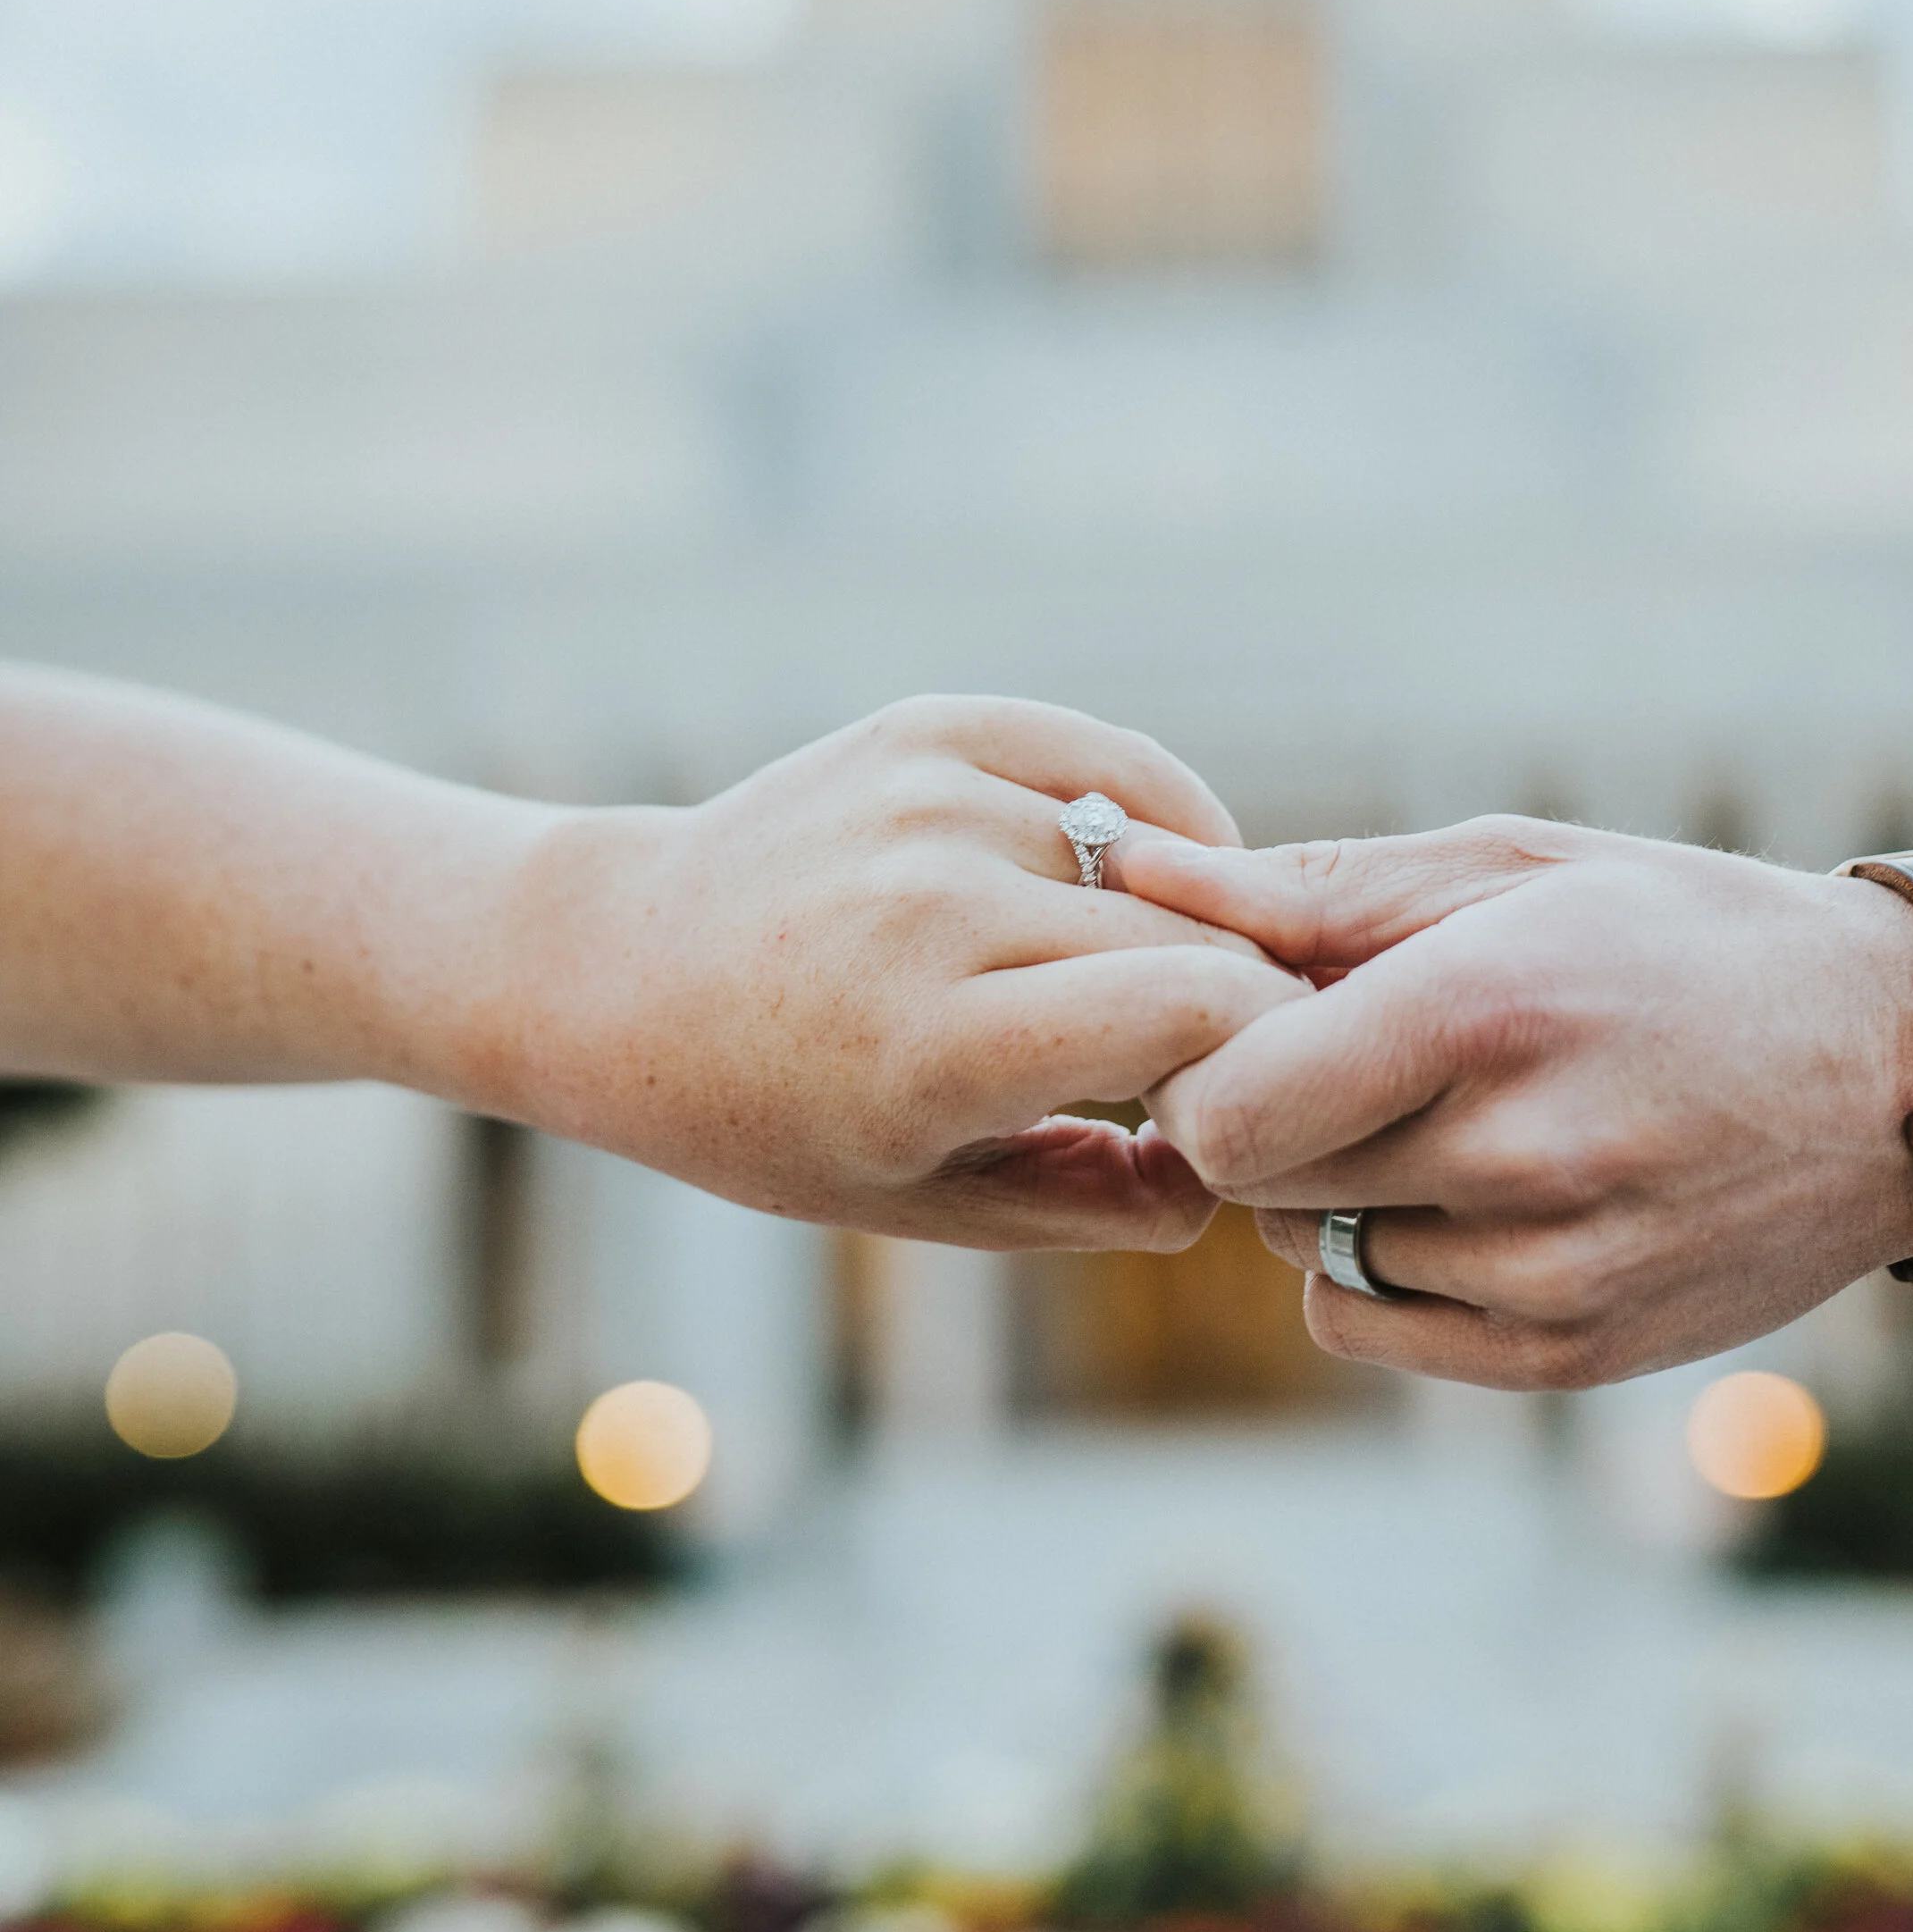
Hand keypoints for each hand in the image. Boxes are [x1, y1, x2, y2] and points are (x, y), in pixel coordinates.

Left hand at [491, 697, 1305, 1250]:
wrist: (623, 969)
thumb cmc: (772, 1116)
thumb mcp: (920, 1203)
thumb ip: (1092, 1202)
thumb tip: (1229, 1177)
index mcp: (930, 1046)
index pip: (1186, 1015)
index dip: (1264, 1053)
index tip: (1271, 1091)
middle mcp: (933, 907)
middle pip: (1189, 935)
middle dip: (1246, 994)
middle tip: (1251, 1043)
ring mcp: (931, 801)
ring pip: (1160, 852)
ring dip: (1195, 914)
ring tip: (1172, 968)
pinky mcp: (930, 727)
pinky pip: (1110, 763)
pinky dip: (1160, 819)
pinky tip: (1154, 877)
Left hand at [1112, 812, 1912, 1384]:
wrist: (1896, 1068)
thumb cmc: (1679, 934)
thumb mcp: (1509, 869)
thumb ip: (1305, 889)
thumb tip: (1128, 871)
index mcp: (1487, 1009)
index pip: (1224, 1106)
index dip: (1199, 1060)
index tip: (1243, 1011)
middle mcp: (1517, 1157)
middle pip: (1260, 1172)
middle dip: (1269, 1105)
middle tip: (1350, 1044)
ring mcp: (1550, 1274)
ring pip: (1312, 1245)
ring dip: (1333, 1179)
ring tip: (1446, 1106)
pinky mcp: (1573, 1356)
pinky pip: (1374, 1322)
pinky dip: (1383, 1260)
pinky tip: (1471, 1187)